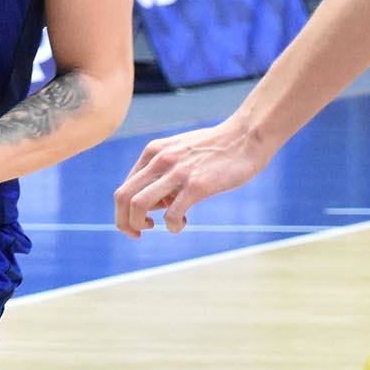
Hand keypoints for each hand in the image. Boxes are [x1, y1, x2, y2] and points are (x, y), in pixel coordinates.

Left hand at [113, 120, 269, 237]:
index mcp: (153, 152)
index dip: (126, 211)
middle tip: (138, 233)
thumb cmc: (216, 148)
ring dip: (139, 225)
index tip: (144, 220)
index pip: (124, 187)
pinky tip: (182, 224)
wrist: (247, 136)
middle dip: (124, 222)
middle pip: (123, 197)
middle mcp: (160, 160)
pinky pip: (171, 214)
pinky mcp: (197, 186)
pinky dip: (172, 226)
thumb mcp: (180, 152)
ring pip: (138, 205)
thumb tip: (154, 205)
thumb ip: (164, 173)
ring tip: (155, 227)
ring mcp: (178, 173)